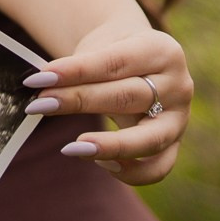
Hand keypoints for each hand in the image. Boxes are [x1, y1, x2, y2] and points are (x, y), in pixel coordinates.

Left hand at [23, 26, 191, 186]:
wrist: (140, 61)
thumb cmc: (113, 52)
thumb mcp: (99, 48)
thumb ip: (79, 68)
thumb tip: (40, 88)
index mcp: (162, 50)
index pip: (114, 62)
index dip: (75, 71)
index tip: (39, 78)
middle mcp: (179, 85)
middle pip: (126, 97)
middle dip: (79, 101)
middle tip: (39, 104)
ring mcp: (180, 118)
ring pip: (148, 139)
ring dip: (106, 146)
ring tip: (71, 148)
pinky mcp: (175, 145)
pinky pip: (157, 168)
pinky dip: (129, 172)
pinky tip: (98, 162)